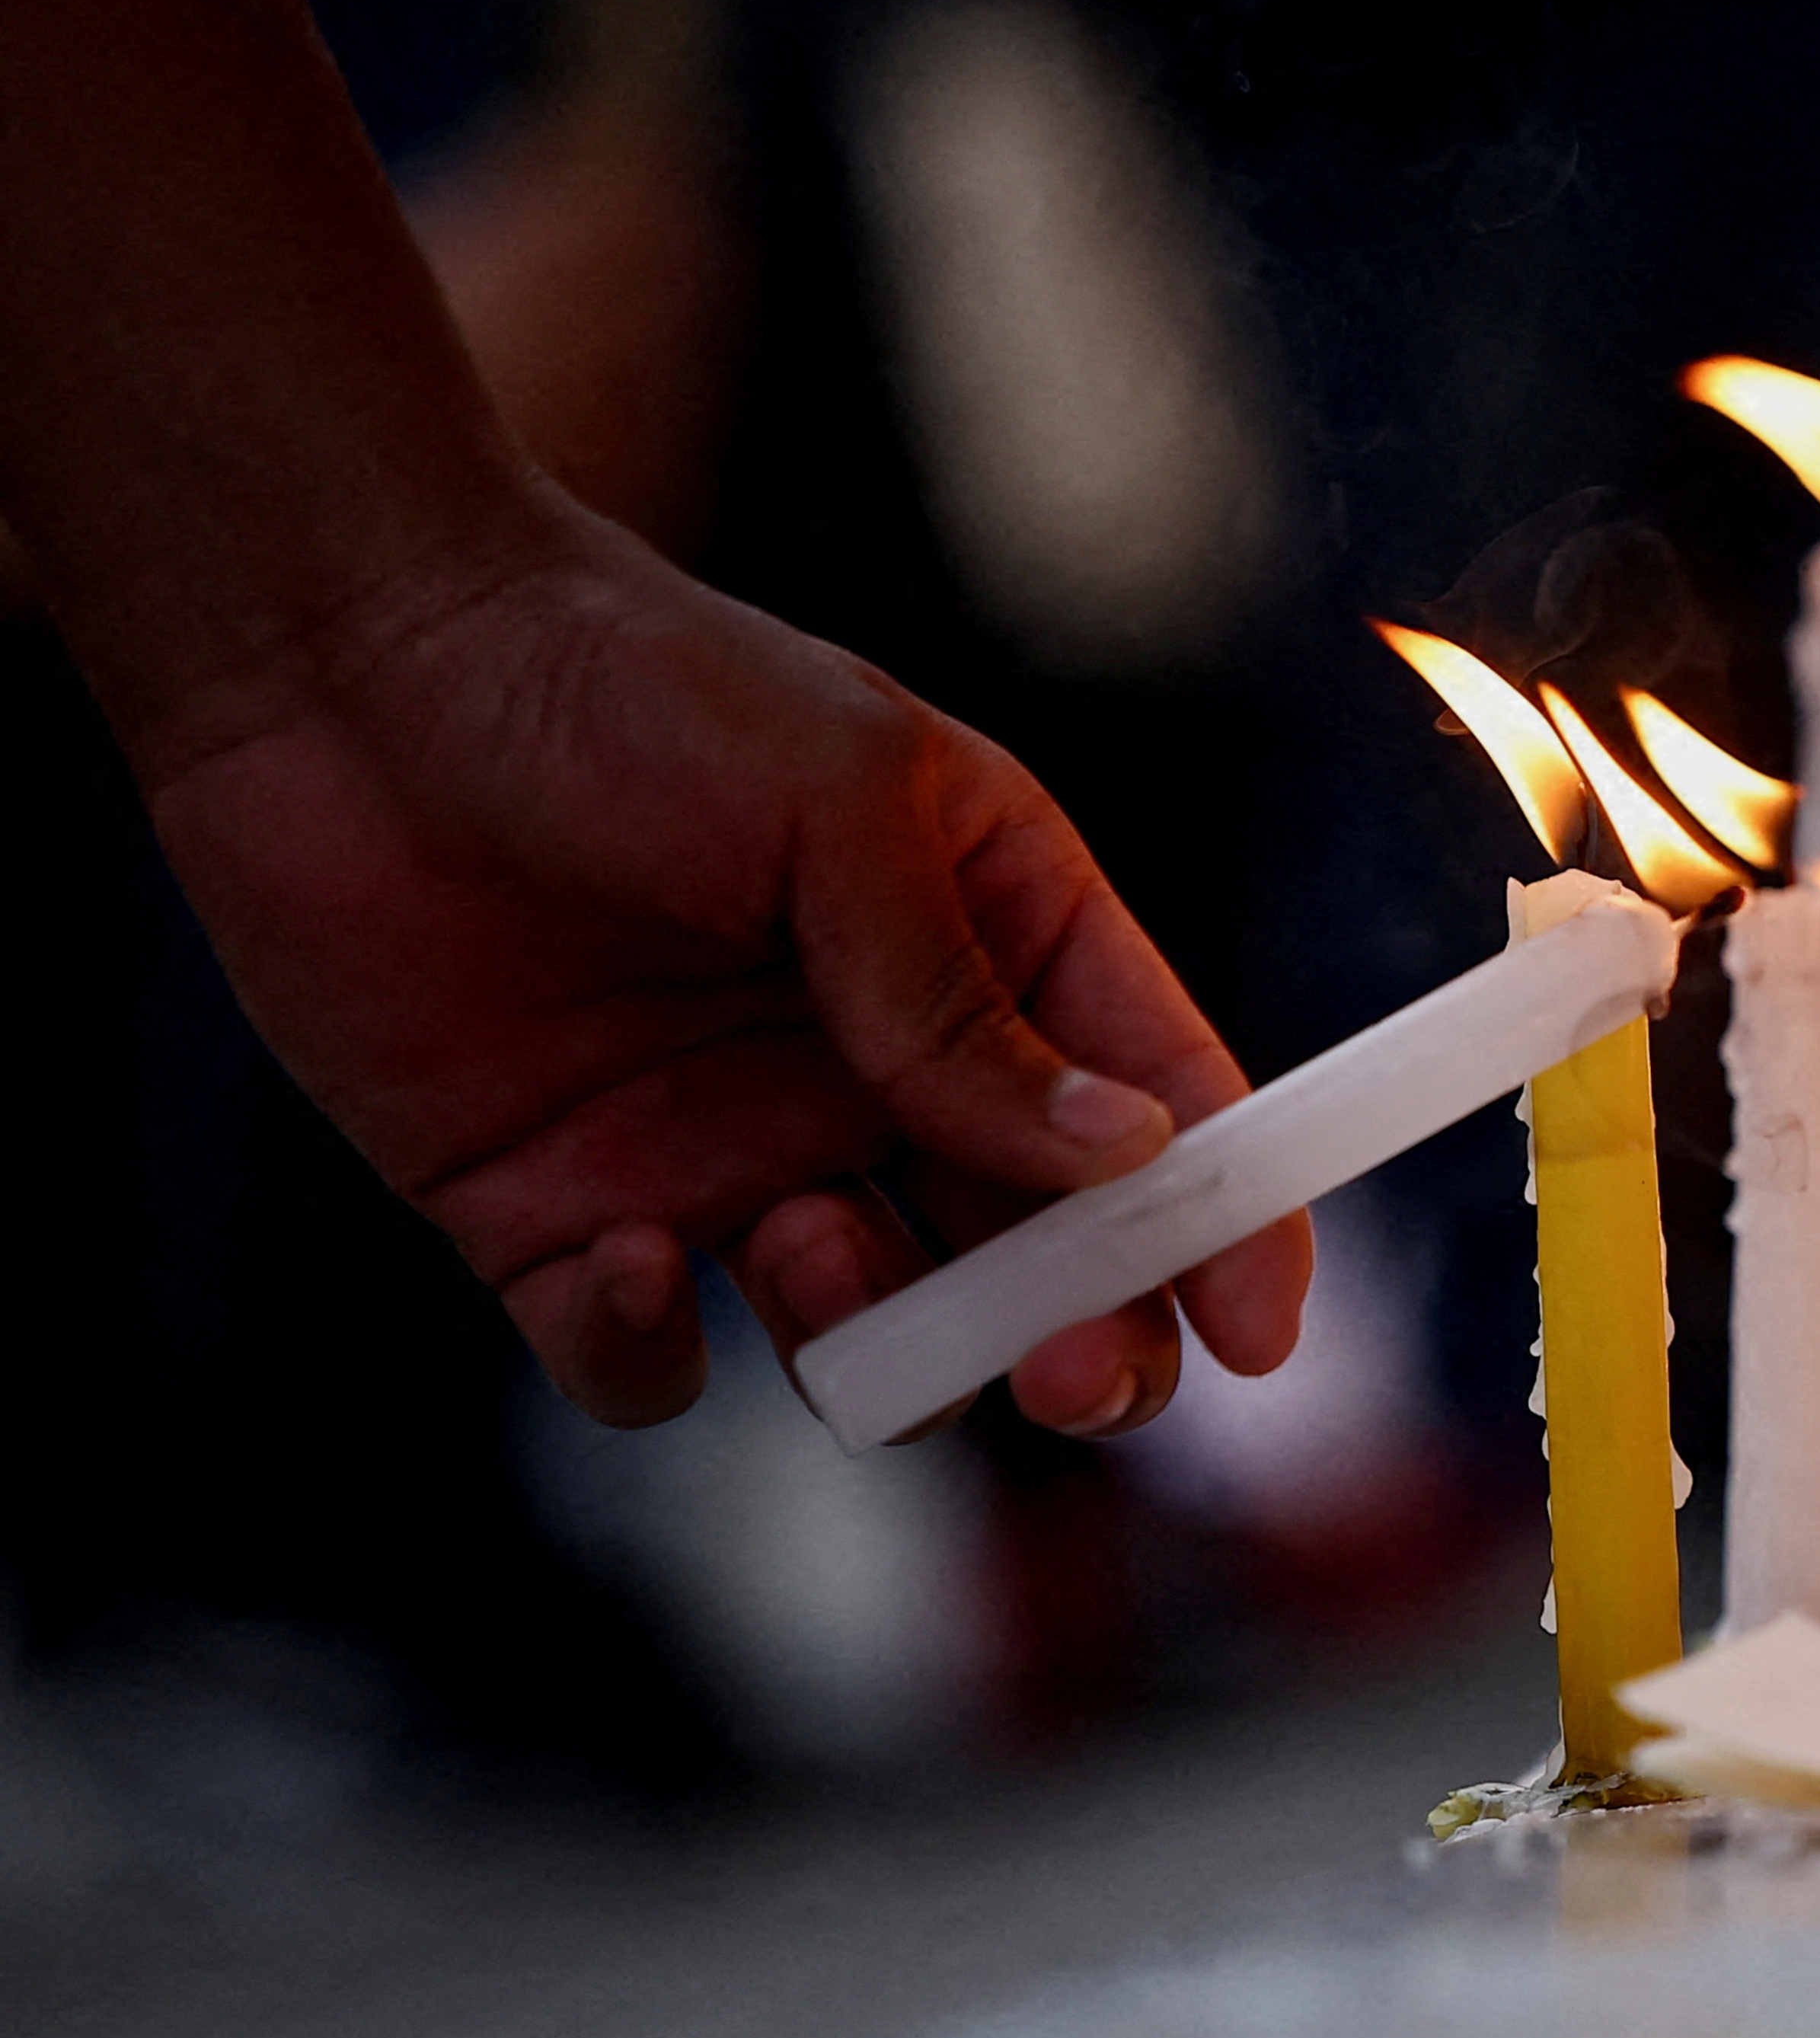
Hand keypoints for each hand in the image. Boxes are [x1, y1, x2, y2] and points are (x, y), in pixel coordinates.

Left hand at [133, 505, 1311, 1431]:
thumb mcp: (843, 805)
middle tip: (1060, 1368)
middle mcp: (880, 1072)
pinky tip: (619, 1258)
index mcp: (994, 944)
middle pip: (1037, 1262)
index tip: (1254, 1331)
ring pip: (867, 1335)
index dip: (1226, 1224)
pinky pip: (647, 1363)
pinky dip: (649, 1349)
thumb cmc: (626, 684)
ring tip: (795, 1237)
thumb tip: (1125, 1156)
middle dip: (1075, 1336)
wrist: (346, 669)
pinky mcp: (560, 1220)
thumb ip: (966, 1001)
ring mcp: (725, 1155)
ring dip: (869, 1335)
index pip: (1157, 1108)